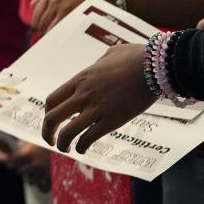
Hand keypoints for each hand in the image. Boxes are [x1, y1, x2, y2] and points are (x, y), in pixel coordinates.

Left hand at [30, 0, 111, 35]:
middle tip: (54, 40)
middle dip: (44, 32)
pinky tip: (65, 43)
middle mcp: (54, 0)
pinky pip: (57, 34)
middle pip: (39, 24)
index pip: (36, 15)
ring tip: (61, 43)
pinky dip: (58, 39)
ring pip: (47, 30)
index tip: (45, 32)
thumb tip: (33, 6)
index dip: (40, 25)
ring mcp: (62, 8)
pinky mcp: (72, 17)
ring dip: (51, 38)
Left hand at [41, 42, 155, 153]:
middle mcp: (83, 95)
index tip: (52, 120)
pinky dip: (82, 146)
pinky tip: (82, 149)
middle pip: (52, 118)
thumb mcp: (111, 54)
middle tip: (50, 140)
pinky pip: (89, 138)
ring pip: (68, 132)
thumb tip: (102, 64)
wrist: (156, 66)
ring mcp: (96, 108)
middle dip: (47, 132)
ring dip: (62, 143)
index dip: (48, 113)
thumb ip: (101, 63)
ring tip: (65, 149)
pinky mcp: (112, 120)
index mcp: (80, 80)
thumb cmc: (137, 57)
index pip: (52, 100)